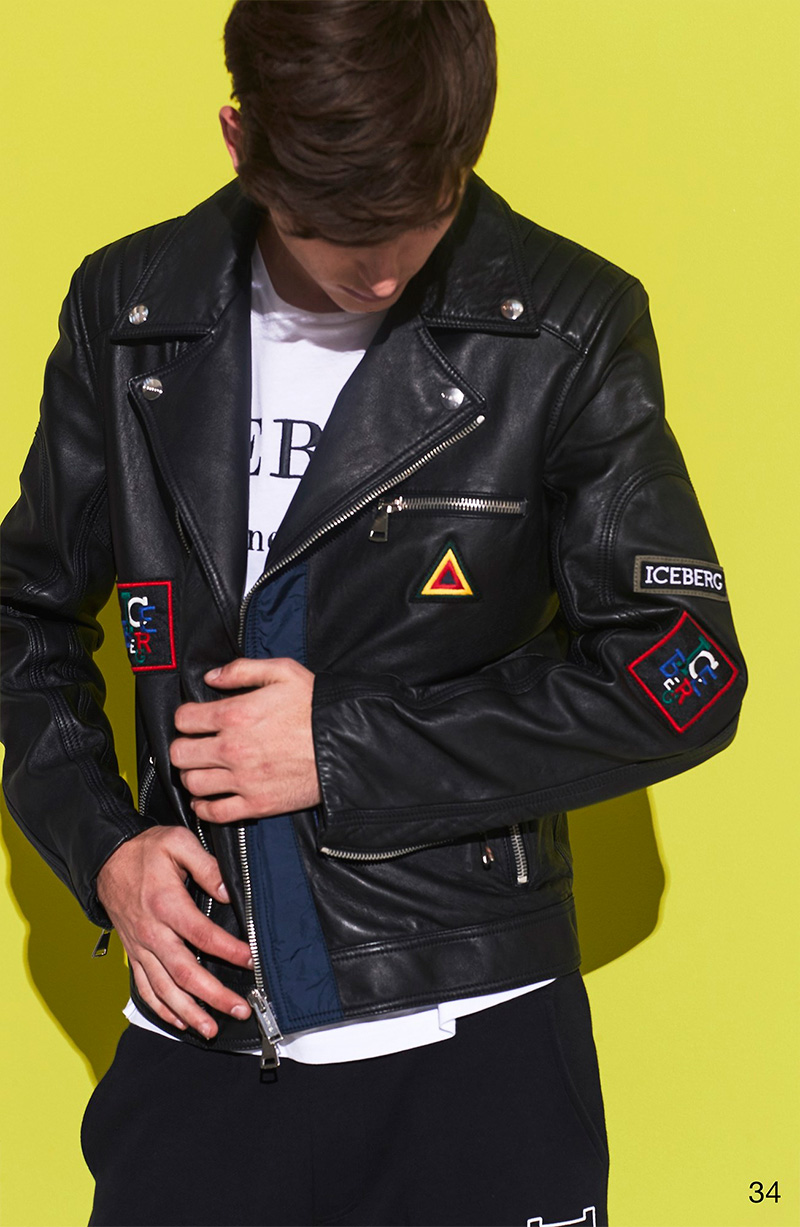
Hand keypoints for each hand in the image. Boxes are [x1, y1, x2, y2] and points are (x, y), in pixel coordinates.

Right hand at [96, 826, 252, 1036]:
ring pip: (164, 989)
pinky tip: (180, 1021)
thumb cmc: (145, 851)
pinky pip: (145, 989)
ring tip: (212, 1029)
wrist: (107, 860)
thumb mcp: (178, 843)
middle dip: (213, 995)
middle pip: (184, 972)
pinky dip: (162, 1009)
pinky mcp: (134, 955)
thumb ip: (207, 866)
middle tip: (240, 1008)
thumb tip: (228, 891)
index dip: (228, 950)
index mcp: (166, 904)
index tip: (252, 960)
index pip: (201, 935)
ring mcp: (141, 948)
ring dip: (189, 1012)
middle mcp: (152, 932)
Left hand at [169, 657, 320, 822]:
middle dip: (185, 746)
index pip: (184, 719)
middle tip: (196, 745)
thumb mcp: (283, 672)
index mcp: (235, 714)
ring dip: (192, 775)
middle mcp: (232, 749)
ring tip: (203, 769)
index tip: (196, 721)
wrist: (346, 744)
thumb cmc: (316, 706)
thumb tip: (212, 677)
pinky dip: (204, 807)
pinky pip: (214, 812)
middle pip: (180, 753)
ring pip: (192, 783)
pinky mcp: (256, 804)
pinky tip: (207, 797)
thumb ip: (242, 670)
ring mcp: (243, 779)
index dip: (187, 718)